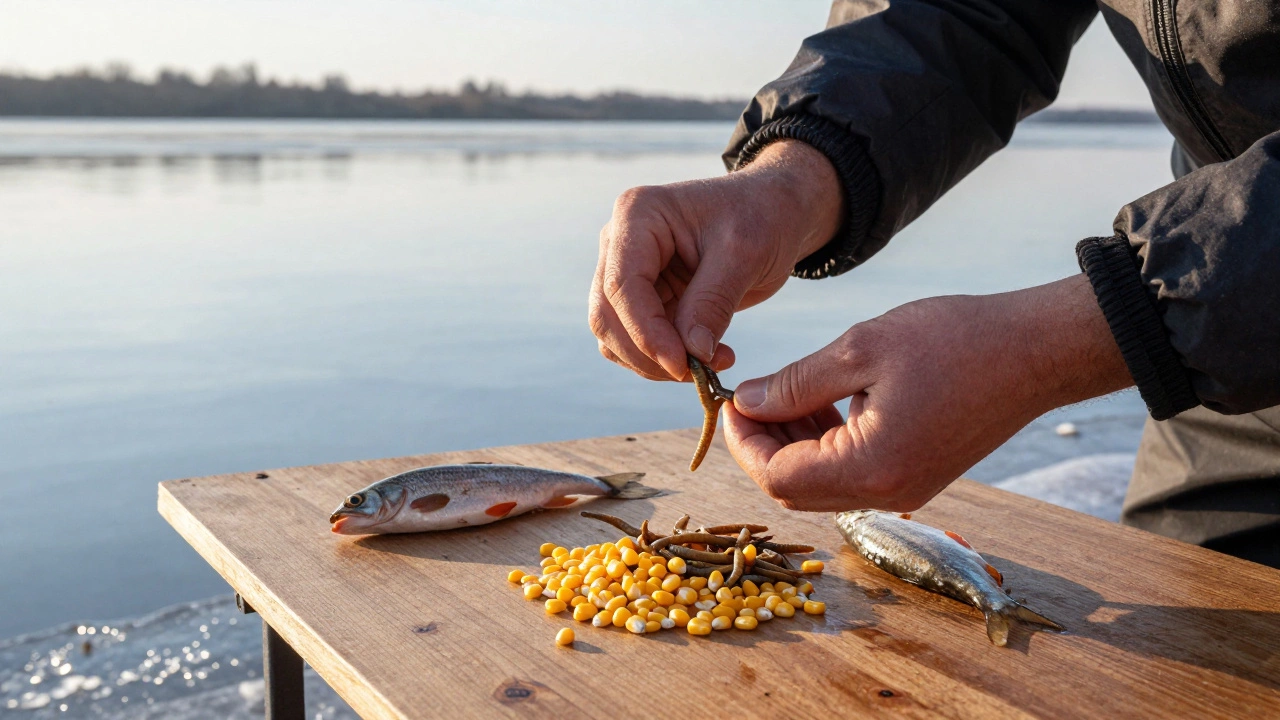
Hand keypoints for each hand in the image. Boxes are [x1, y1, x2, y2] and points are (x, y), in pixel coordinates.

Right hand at [588, 141, 842, 379]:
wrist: (772, 212)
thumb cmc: (760, 217)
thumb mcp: (745, 254)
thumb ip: (712, 303)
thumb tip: (691, 354)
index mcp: (637, 215)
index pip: (622, 285)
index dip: (647, 332)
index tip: (683, 365)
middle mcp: (620, 243)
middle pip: (607, 315)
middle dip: (649, 354)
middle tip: (701, 372)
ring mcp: (627, 272)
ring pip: (615, 336)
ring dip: (656, 363)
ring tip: (714, 362)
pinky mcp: (642, 299)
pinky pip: (636, 343)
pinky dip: (665, 360)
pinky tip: (708, 355)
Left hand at [722, 275, 1133, 511]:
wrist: (1036, 350)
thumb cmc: (955, 340)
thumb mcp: (859, 348)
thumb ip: (793, 384)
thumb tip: (745, 403)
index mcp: (870, 468)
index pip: (777, 477)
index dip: (743, 442)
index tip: (730, 401)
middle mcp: (885, 494)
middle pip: (794, 489)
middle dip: (762, 444)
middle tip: (749, 396)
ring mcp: (903, 490)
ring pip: (820, 484)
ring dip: (792, 444)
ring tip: (782, 392)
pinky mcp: (915, 476)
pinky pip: (850, 474)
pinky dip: (824, 444)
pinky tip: (820, 401)